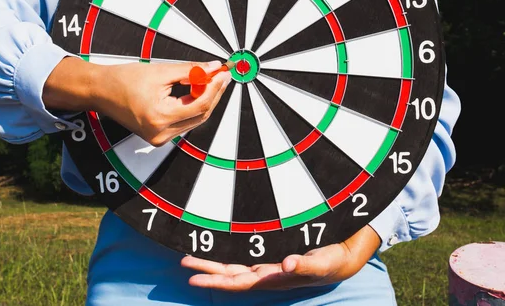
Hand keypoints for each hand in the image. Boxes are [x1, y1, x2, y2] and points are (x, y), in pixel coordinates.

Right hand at [43, 57, 231, 145]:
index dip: (215, 88)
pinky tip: (195, 91)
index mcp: (159, 117)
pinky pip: (183, 122)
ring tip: (210, 80)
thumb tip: (213, 68)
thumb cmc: (122, 80)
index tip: (223, 73)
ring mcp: (159, 138)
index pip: (200, 104)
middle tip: (221, 75)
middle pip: (200, 115)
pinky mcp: (158, 137)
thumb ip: (190, 70)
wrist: (100, 91)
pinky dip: (192, 107)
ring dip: (204, 100)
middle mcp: (160, 133)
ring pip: (194, 120)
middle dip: (213, 94)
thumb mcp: (160, 71)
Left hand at [180, 225, 380, 290]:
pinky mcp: (271, 251)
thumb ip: (305, 265)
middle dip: (206, 270)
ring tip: (190, 256)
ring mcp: (267, 262)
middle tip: (182, 262)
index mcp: (274, 277)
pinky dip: (227, 250)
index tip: (193, 280)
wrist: (345, 253)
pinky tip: (216, 244)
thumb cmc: (333, 260)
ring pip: (233, 263)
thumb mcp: (322, 263)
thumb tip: (285, 265)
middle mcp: (266, 271)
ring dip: (212, 261)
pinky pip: (243, 253)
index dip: (216, 282)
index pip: (238, 282)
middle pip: (230, 273)